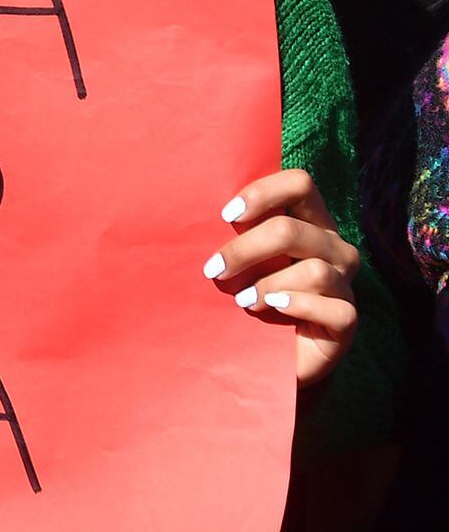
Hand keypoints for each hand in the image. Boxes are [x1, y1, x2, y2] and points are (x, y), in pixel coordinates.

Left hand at [205, 168, 358, 386]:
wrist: (266, 353)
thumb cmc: (247, 296)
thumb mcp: (240, 261)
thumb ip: (232, 234)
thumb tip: (191, 210)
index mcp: (310, 223)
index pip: (300, 184)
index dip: (263, 193)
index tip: (226, 216)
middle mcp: (334, 248)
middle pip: (294, 230)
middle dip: (245, 249)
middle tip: (214, 270)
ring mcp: (344, 284)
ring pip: (315, 271)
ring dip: (268, 284)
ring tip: (242, 301)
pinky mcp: (346, 320)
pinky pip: (334, 308)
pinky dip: (297, 306)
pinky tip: (272, 309)